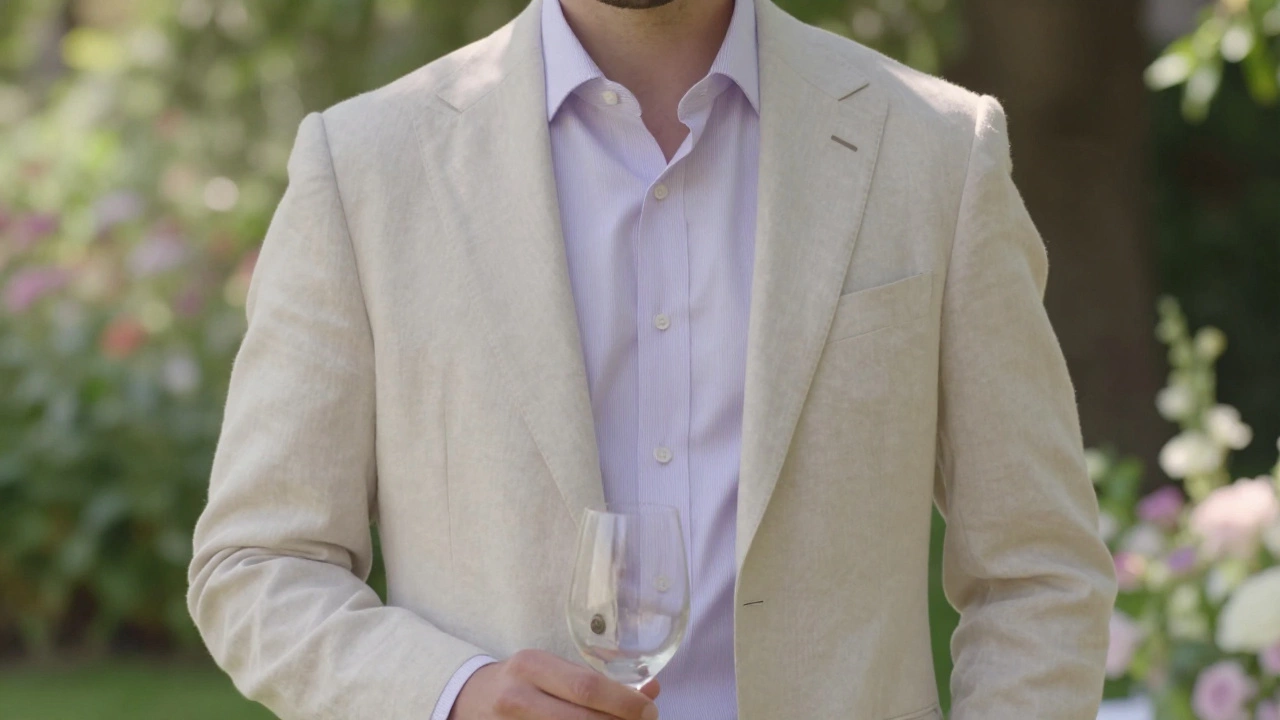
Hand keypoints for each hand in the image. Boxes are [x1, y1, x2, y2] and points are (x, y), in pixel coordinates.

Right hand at [449, 649, 659, 719]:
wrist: (468, 698)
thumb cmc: (522, 682)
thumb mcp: (553, 670)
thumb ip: (598, 681)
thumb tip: (652, 690)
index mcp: (533, 666)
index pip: (586, 686)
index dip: (624, 703)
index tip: (649, 710)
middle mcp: (518, 696)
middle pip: (580, 719)